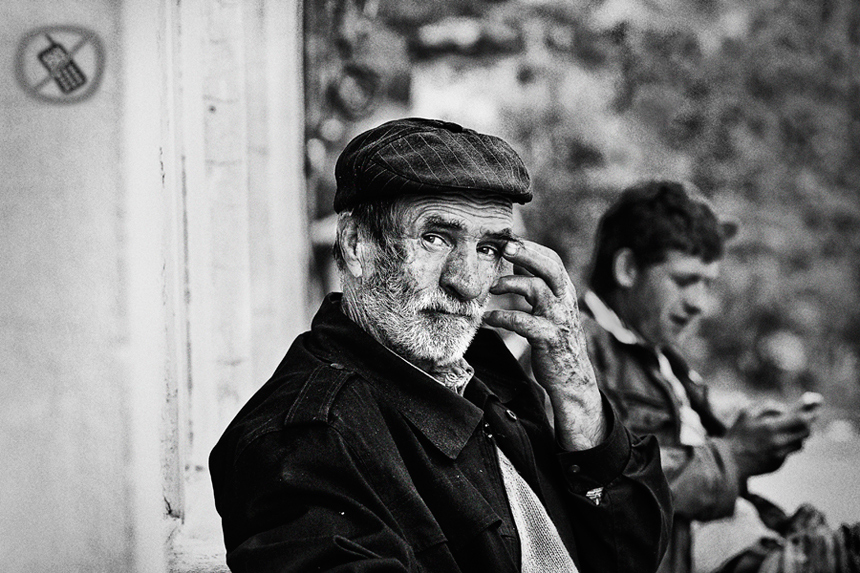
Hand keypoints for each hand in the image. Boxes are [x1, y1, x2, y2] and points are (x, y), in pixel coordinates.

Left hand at [483, 239, 604, 449]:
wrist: (573, 379)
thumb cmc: (556, 341)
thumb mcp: (550, 310)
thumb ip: (536, 286)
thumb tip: (514, 262)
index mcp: (564, 292)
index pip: (552, 260)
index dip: (531, 247)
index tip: (508, 239)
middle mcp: (564, 302)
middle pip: (550, 267)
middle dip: (527, 254)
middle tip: (505, 247)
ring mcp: (557, 319)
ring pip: (538, 290)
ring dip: (511, 284)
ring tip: (492, 287)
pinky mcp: (548, 339)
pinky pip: (523, 322)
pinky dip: (503, 318)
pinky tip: (488, 319)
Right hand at [726, 406, 810, 479]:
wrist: (728, 462)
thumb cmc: (736, 435)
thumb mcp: (746, 413)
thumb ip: (766, 406)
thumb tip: (783, 408)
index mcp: (771, 427)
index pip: (801, 419)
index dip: (811, 410)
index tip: (817, 402)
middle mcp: (779, 442)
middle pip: (806, 431)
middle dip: (808, 422)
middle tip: (809, 415)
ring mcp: (780, 455)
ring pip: (800, 442)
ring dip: (798, 434)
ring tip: (790, 429)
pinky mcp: (779, 464)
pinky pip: (790, 451)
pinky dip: (787, 444)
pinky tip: (777, 442)